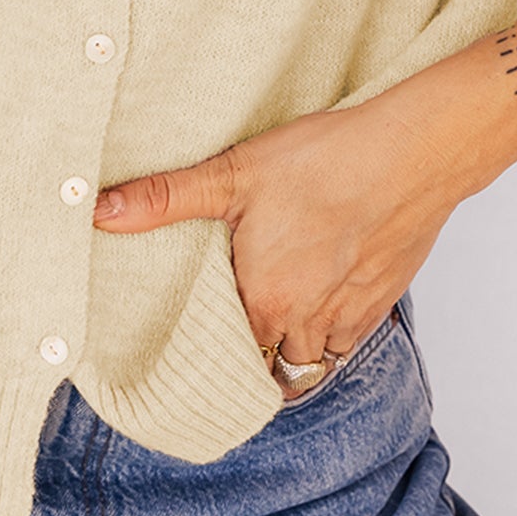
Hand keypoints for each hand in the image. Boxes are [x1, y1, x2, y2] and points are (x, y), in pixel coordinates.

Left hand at [91, 78, 472, 370]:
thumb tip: (99, 211)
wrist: (418, 150)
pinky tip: (321, 297)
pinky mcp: (384, 300)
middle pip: (269, 366)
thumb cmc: (329, 158)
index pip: (227, 358)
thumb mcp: (235, 172)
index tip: (197, 343)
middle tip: (230, 332)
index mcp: (264, 299)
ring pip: (313, 359)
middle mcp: (307, 319)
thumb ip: (166, 198)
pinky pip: (350, 341)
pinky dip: (332, 331)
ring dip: (293, 346)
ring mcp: (351, 314)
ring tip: (273, 317)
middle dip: (251, 356)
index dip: (211, 353)